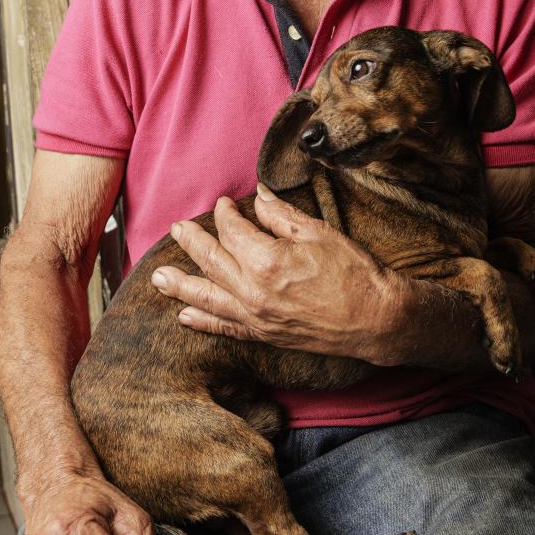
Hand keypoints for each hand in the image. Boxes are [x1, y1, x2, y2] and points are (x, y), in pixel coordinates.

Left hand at [153, 184, 404, 364]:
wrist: (376, 319)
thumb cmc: (354, 273)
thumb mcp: (319, 232)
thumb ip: (281, 215)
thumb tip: (258, 198)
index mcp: (267, 260)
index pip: (232, 231)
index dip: (225, 214)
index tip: (224, 205)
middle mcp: (254, 292)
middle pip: (211, 261)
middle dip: (191, 242)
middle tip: (176, 229)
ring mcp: (256, 317)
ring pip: (207, 298)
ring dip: (180, 286)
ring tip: (158, 278)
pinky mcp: (263, 335)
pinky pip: (224, 328)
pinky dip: (203, 322)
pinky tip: (185, 316)